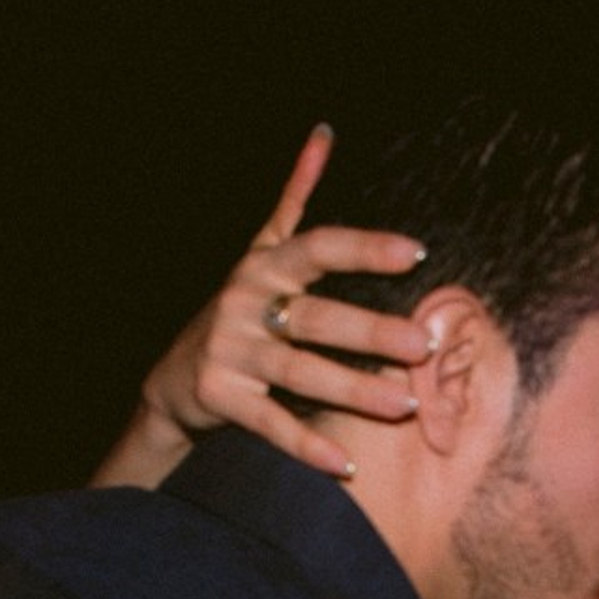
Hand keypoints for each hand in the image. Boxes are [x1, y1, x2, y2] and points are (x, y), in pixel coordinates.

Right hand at [130, 124, 435, 482]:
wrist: (174, 382)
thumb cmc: (238, 315)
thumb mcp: (262, 253)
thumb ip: (295, 201)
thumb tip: (322, 136)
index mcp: (264, 266)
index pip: (319, 247)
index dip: (364, 248)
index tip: (415, 254)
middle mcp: (244, 304)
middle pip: (316, 317)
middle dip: (372, 331)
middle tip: (423, 346)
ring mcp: (229, 352)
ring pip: (299, 372)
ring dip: (354, 390)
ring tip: (405, 405)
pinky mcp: (219, 398)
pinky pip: (270, 425)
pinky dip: (307, 445)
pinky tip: (344, 463)